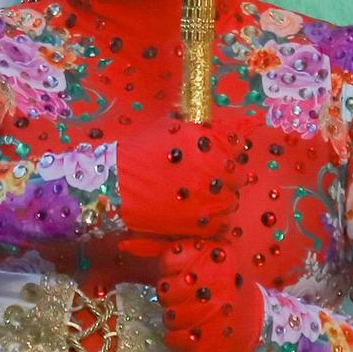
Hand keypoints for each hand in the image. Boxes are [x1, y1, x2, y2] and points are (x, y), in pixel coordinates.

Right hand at [117, 117, 250, 237]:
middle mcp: (217, 170)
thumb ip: (193, 128)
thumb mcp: (167, 128)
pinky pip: (221, 222)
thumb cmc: (138, 153)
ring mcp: (212, 199)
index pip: (236, 146)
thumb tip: (206, 127)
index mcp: (211, 143)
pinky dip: (212, 218)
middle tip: (205, 178)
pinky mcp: (203, 224)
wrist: (116, 186)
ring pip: (230, 200)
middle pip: (237, 175)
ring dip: (219, 197)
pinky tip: (195, 212)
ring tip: (198, 197)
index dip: (227, 150)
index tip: (217, 155)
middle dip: (224, 175)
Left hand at [155, 235, 263, 351]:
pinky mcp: (209, 342)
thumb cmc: (225, 284)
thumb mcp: (211, 258)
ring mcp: (214, 314)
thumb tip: (132, 245)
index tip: (177, 274)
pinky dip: (176, 338)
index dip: (168, 270)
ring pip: (168, 316)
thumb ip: (183, 252)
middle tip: (183, 297)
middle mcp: (217, 283)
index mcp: (216, 256)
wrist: (256, 318)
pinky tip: (189, 333)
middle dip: (169, 295)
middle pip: (165, 289)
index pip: (169, 259)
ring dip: (174, 317)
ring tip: (190, 315)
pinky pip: (173, 339)